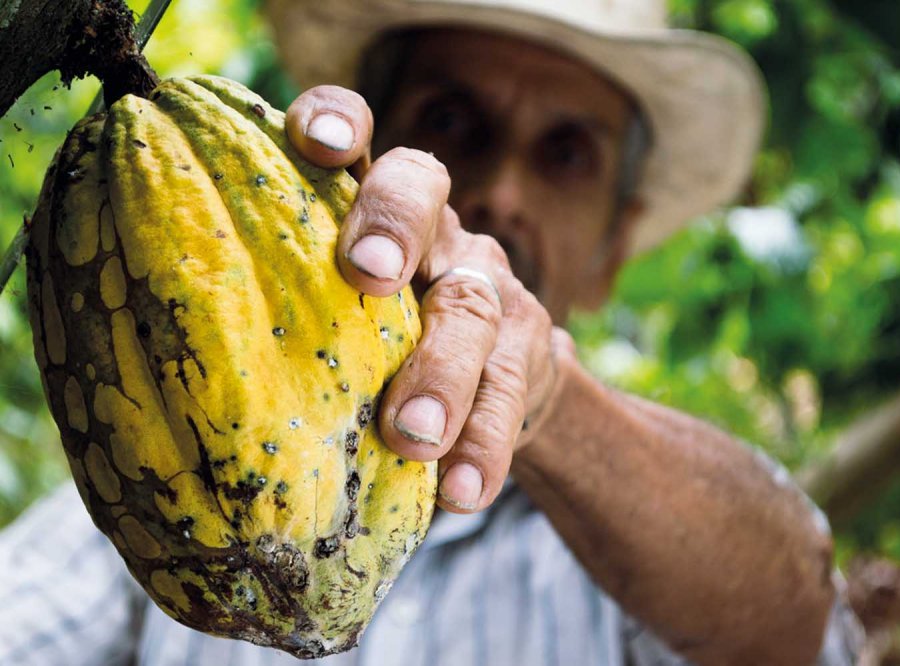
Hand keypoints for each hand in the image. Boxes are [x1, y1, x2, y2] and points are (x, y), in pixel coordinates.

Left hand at [286, 86, 565, 512]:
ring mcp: (488, 286)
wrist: (497, 386)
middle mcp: (435, 230)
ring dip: (442, 371)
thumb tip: (146, 365)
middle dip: (394, 225)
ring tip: (412, 436)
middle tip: (367, 274)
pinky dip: (484, 445)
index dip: (338, 121)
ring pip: (472, 306)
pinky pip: (510, 394)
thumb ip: (283, 309)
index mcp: (372, 209)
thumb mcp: (334, 315)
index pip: (358, 135)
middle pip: (423, 191)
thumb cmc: (379, 349)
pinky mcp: (528, 352)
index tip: (313, 142)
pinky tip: (461, 491)